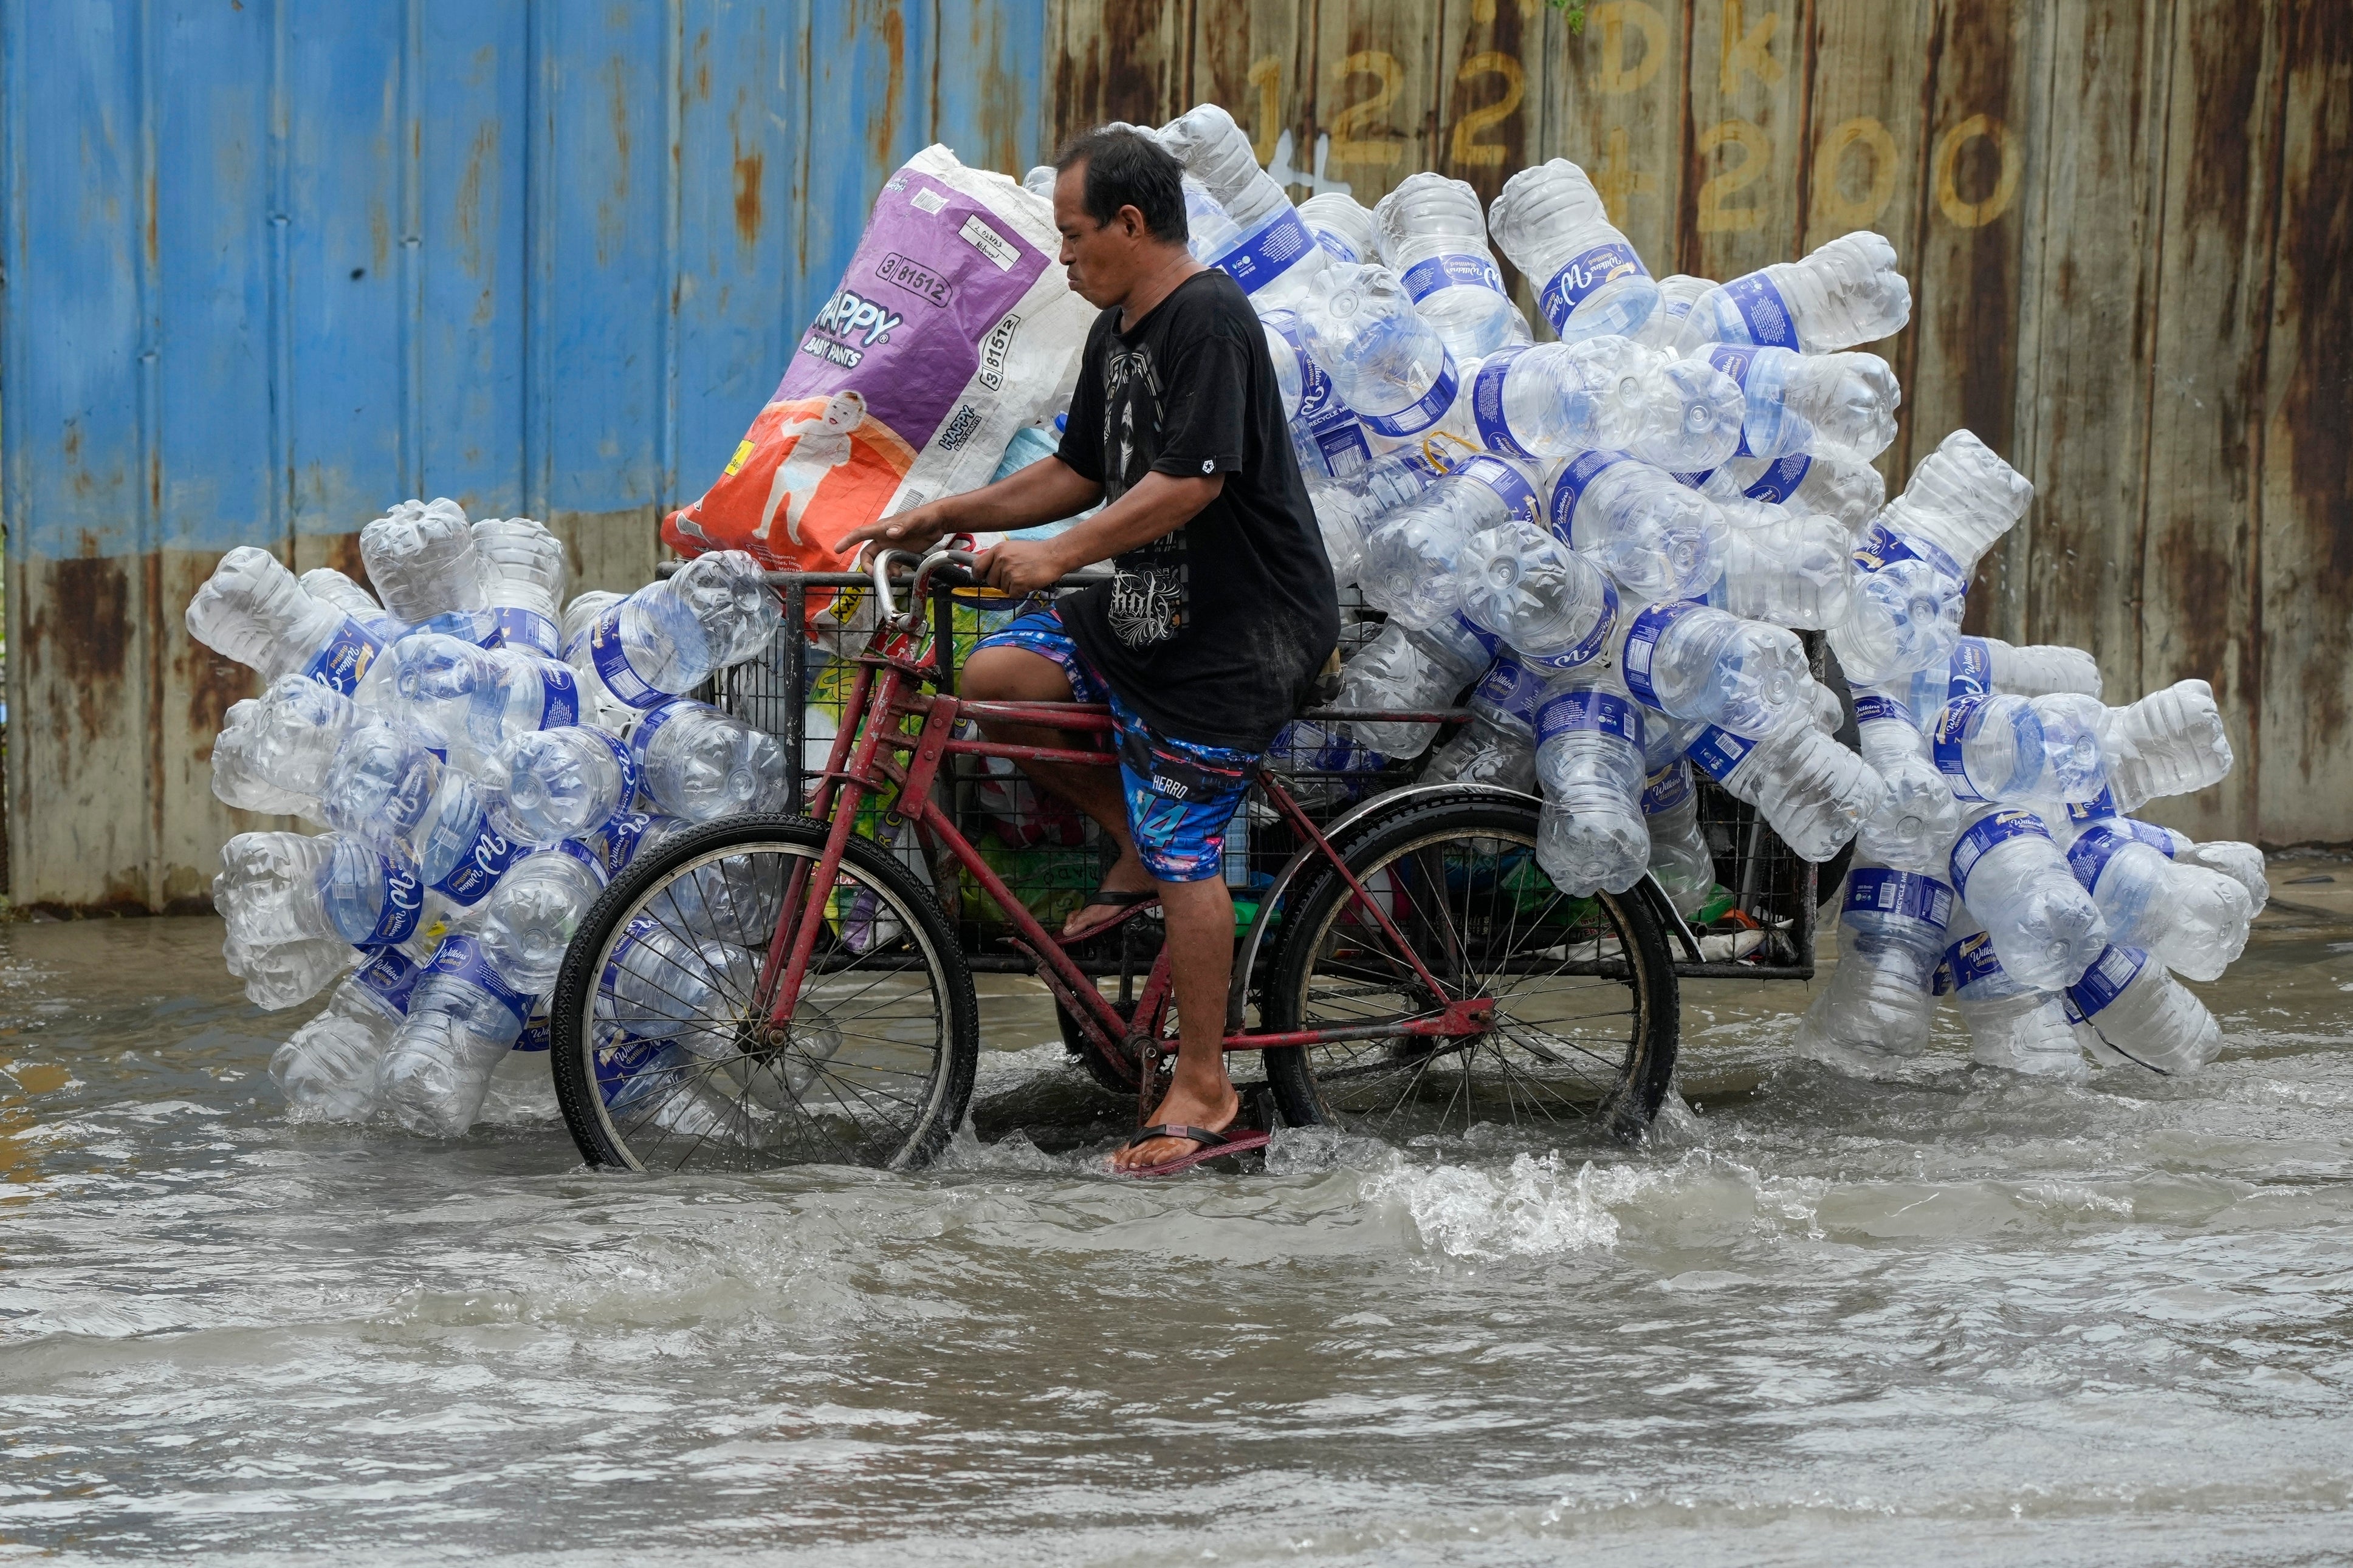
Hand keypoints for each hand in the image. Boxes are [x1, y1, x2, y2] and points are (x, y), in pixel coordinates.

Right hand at [834, 500, 957, 567]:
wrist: (939, 522)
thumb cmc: (924, 516)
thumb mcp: (915, 521)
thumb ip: (903, 526)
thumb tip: (889, 533)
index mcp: (883, 528)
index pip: (861, 533)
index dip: (847, 540)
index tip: (837, 549)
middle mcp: (884, 538)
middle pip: (867, 554)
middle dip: (867, 565)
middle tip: (873, 574)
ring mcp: (892, 546)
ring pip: (879, 562)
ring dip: (881, 570)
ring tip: (893, 575)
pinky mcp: (901, 553)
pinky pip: (891, 565)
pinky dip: (892, 571)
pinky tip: (899, 574)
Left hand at [974, 539, 1068, 595]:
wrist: (1054, 555)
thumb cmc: (1036, 552)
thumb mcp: (1012, 548)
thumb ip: (999, 557)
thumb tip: (986, 571)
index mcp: (998, 549)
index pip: (978, 565)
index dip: (978, 574)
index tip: (981, 577)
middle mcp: (1001, 559)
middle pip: (991, 581)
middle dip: (1000, 582)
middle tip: (1015, 575)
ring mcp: (1009, 571)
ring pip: (1002, 589)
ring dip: (1012, 587)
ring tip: (1024, 576)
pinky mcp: (1018, 583)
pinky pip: (1012, 594)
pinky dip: (1020, 592)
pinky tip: (1028, 582)